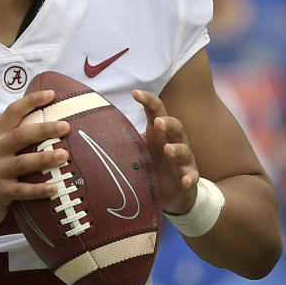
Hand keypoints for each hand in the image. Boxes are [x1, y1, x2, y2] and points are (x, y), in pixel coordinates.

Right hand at [0, 89, 70, 234]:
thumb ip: (13, 138)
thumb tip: (46, 125)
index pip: (12, 112)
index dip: (31, 101)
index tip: (51, 94)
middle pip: (21, 135)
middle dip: (44, 129)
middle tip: (65, 126)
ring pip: (23, 162)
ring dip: (45, 158)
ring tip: (65, 155)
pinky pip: (22, 190)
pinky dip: (39, 190)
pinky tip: (55, 188)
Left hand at [134, 90, 198, 214]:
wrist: (170, 190)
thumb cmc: (152, 163)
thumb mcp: (137, 149)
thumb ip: (124, 139)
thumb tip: (93, 132)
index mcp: (158, 132)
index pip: (156, 111)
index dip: (148, 100)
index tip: (135, 93)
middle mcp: (174, 141)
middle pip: (175, 126)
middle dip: (167, 123)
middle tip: (157, 122)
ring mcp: (183, 159)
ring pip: (185, 150)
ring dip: (177, 149)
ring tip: (168, 150)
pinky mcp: (189, 177)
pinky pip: (192, 175)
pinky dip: (190, 177)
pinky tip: (186, 180)